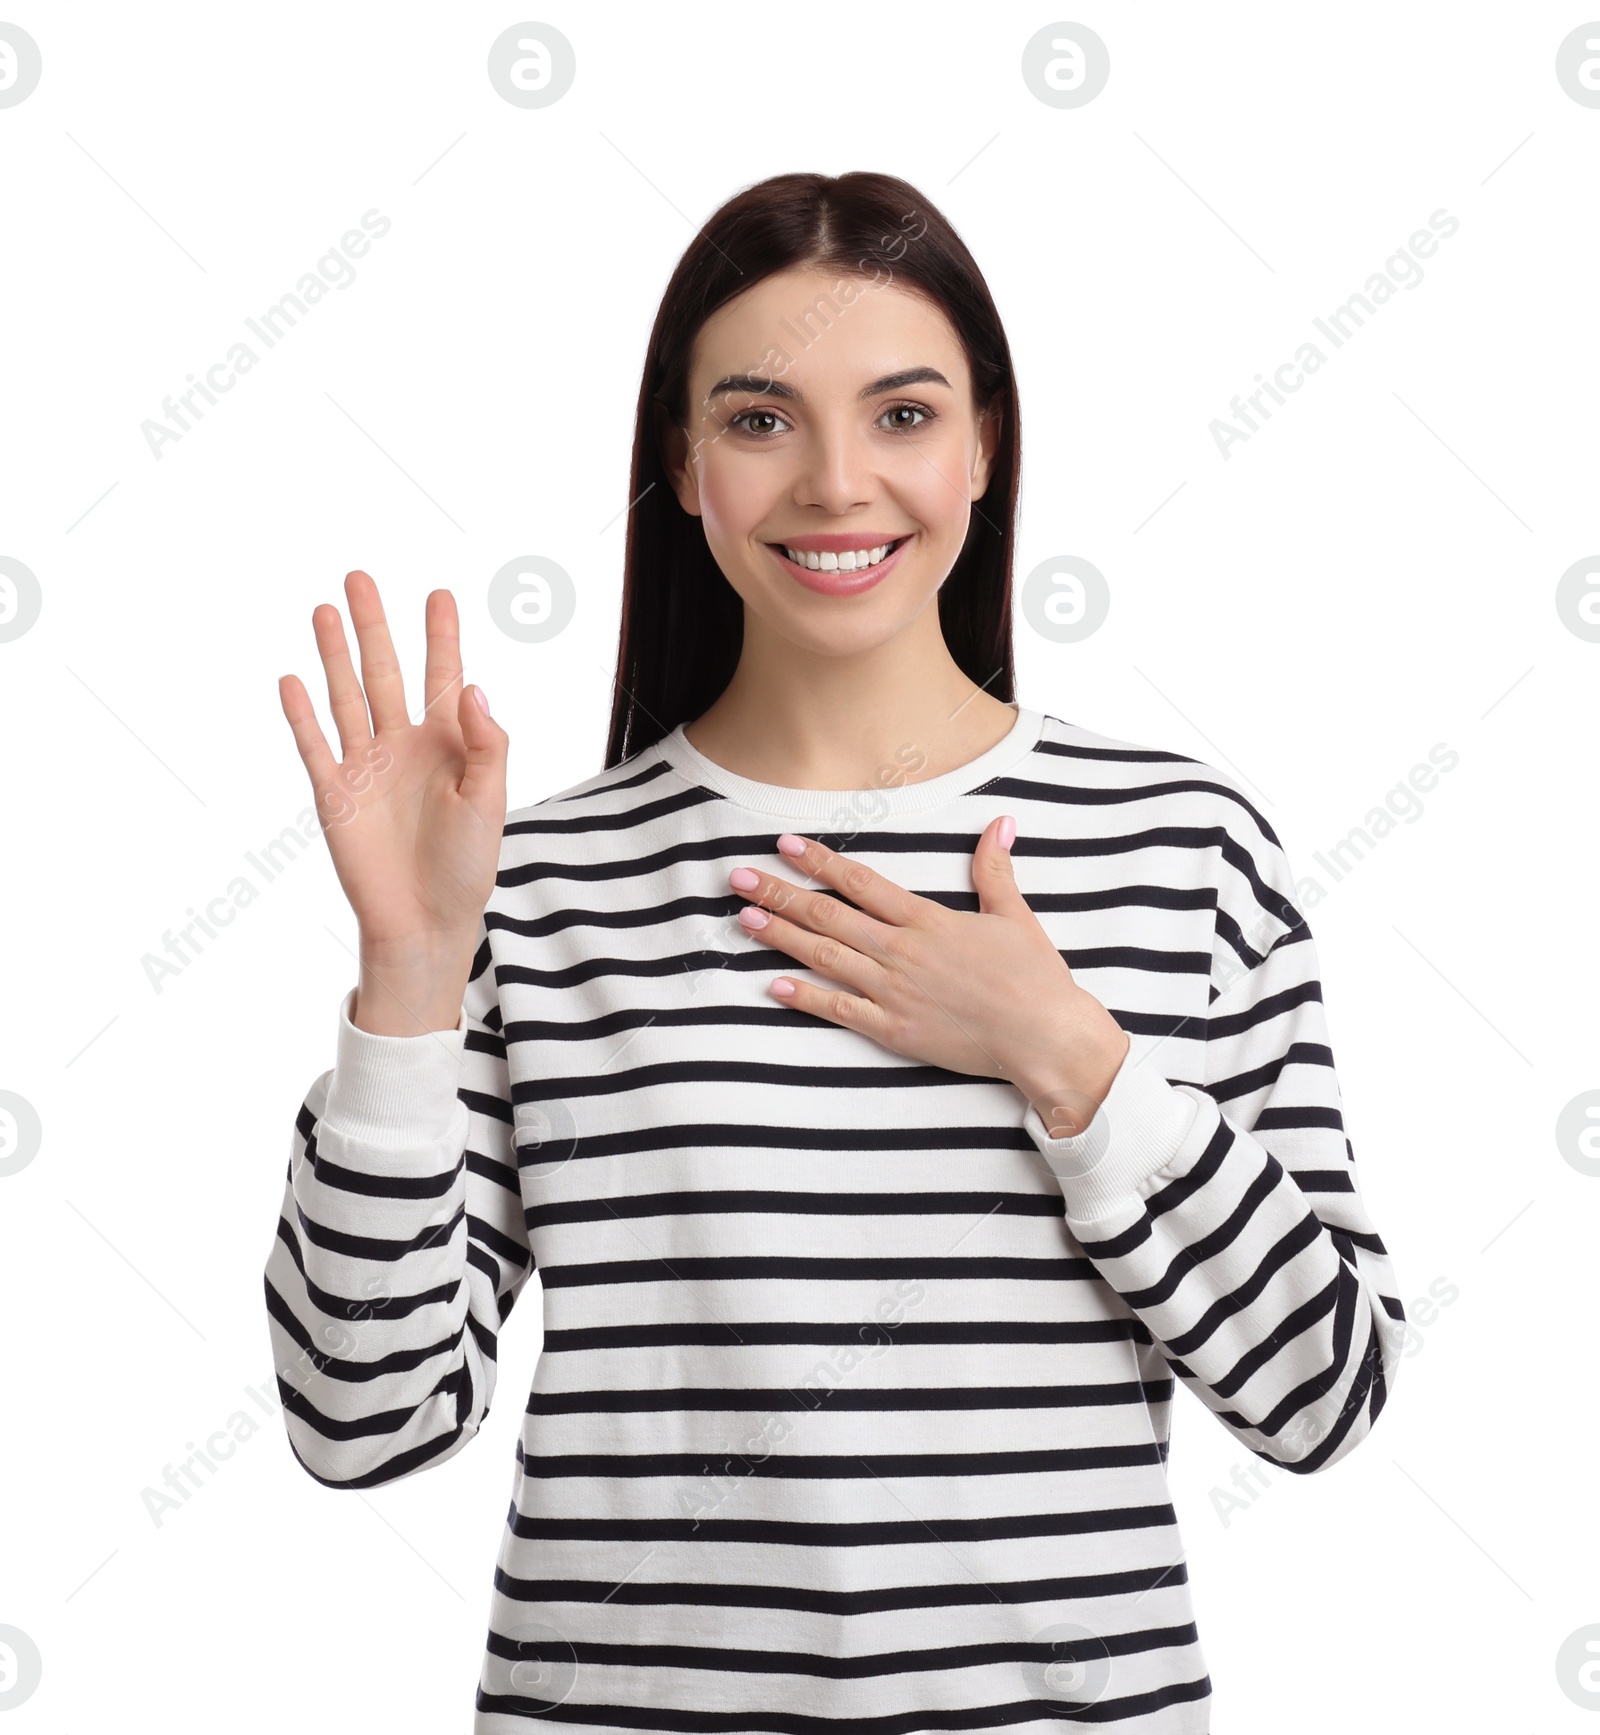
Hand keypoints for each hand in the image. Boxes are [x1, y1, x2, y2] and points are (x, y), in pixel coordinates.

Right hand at [279, 574, 508, 1023]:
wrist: (425, 921)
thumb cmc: (466, 866)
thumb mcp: (490, 802)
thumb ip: (488, 745)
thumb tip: (473, 688)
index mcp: (449, 746)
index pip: (445, 677)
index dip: (442, 636)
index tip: (440, 594)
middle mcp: (404, 747)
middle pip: (385, 672)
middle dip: (375, 626)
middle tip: (360, 578)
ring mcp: (366, 767)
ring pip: (347, 697)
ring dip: (335, 655)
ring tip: (324, 610)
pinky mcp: (335, 794)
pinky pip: (314, 745)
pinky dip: (302, 713)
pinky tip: (292, 679)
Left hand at [726, 819, 1130, 1132]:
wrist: (1045, 1037)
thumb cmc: (1034, 978)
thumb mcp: (1015, 915)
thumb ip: (995, 869)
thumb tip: (1000, 823)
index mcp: (928, 920)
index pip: (862, 883)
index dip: (820, 862)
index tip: (786, 845)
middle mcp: (903, 952)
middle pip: (830, 916)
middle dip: (782, 893)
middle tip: (740, 876)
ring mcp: (895, 992)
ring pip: (826, 958)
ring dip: (781, 937)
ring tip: (745, 918)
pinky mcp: (895, 1030)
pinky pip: (841, 1010)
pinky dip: (806, 997)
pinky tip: (773, 984)